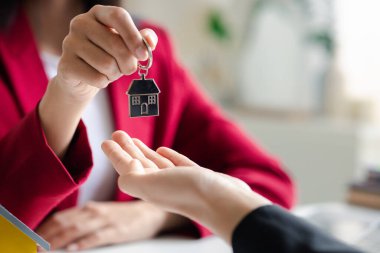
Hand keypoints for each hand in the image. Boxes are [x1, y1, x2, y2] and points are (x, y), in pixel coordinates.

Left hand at [37, 201, 172, 250]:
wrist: (150, 213)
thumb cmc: (124, 216)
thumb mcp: (102, 214)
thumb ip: (83, 220)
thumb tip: (61, 230)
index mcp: (90, 209)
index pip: (61, 217)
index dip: (44, 228)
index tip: (31, 238)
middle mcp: (95, 212)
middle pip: (65, 223)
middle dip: (47, 235)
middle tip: (34, 246)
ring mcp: (106, 220)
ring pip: (77, 229)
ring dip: (59, 239)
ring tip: (46, 248)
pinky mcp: (117, 230)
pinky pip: (97, 236)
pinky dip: (84, 243)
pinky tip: (74, 248)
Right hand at [56, 5, 157, 100]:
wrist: (83, 78)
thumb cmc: (109, 57)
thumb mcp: (127, 47)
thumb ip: (141, 41)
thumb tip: (150, 41)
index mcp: (98, 13)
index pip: (118, 16)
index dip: (133, 36)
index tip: (143, 55)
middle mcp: (81, 23)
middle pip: (116, 44)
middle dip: (128, 63)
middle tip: (128, 69)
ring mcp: (69, 43)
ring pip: (107, 64)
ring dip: (115, 74)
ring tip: (110, 72)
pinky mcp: (65, 64)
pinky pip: (96, 78)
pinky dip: (103, 83)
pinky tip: (97, 78)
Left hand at [102, 131, 271, 243]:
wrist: (223, 201)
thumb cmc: (187, 193)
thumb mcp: (150, 185)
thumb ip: (131, 178)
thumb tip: (127, 167)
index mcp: (148, 187)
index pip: (126, 167)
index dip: (114, 154)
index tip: (105, 141)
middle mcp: (162, 185)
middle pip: (138, 164)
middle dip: (127, 148)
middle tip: (117, 133)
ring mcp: (180, 181)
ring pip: (156, 163)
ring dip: (143, 151)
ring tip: (134, 139)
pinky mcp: (196, 177)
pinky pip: (176, 164)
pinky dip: (167, 156)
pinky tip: (162, 150)